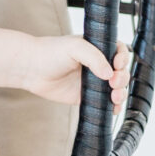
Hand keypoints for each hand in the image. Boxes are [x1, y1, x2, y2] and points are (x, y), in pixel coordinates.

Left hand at [14, 33, 129, 110]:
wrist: (31, 69)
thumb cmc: (50, 52)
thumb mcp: (74, 47)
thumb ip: (94, 58)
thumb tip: (109, 74)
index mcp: (97, 48)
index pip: (120, 52)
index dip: (123, 58)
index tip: (117, 64)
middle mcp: (98, 65)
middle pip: (121, 72)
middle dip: (122, 78)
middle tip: (113, 82)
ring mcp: (94, 81)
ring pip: (116, 89)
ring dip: (121, 93)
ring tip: (114, 96)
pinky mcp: (87, 97)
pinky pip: (105, 103)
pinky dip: (113, 107)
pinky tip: (113, 108)